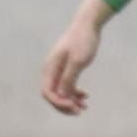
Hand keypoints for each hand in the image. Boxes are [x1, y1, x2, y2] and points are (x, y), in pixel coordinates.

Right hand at [41, 0, 113, 114]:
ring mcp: (58, 69)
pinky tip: (86, 95)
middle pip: (52, 95)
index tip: (74, 107)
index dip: (59, 103)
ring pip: (61, 92)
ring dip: (71, 101)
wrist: (88, 25)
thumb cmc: (83, 41)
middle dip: (64, 105)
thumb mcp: (77, 61)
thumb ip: (68, 78)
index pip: (47, 92)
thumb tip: (61, 96)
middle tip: (79, 111)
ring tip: (85, 106)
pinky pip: (67, 85)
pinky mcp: (67, 68)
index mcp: (50, 68)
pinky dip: (75, 93)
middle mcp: (51, 70)